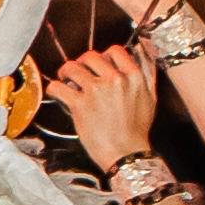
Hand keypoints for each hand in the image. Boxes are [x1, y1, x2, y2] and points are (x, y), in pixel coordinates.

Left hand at [50, 45, 158, 165]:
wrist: (126, 153)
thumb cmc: (137, 130)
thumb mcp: (150, 98)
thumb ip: (146, 75)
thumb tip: (140, 54)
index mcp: (133, 76)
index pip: (115, 51)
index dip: (103, 55)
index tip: (98, 64)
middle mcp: (115, 79)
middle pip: (90, 56)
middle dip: (81, 62)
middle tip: (78, 71)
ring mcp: (96, 91)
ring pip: (72, 67)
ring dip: (65, 72)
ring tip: (65, 79)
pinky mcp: (80, 104)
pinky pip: (58, 87)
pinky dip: (54, 89)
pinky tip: (57, 93)